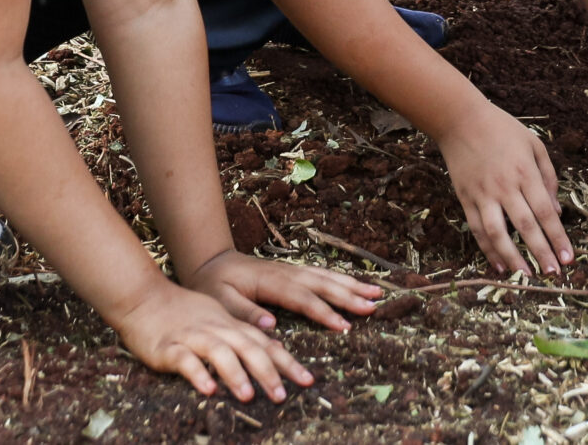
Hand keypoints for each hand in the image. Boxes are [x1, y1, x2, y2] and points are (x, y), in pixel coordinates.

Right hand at [106, 278, 312, 402]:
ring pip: (219, 352)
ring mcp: (192, 336)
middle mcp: (216, 329)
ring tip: (248, 396)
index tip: (308, 380)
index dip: (287, 362)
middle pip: (248, 348)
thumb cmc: (183, 313)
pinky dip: (197, 374)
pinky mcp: (168, 347)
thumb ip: (243, 336)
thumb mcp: (218, 320)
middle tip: (283, 396)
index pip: (265, 344)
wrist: (143, 299)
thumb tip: (274, 350)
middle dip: (268, 372)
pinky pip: (185, 360)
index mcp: (230, 325)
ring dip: (235, 374)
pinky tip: (208, 390)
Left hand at [187, 249, 382, 334]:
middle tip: (374, 307)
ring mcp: (292, 270)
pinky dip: (342, 279)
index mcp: (270, 281)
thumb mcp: (220, 301)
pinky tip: (357, 285)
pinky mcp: (294, 272)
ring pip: (326, 276)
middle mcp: (286, 272)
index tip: (344, 325)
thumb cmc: (213, 285)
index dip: (323, 312)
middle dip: (349, 296)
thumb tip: (271, 325)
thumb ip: (244, 313)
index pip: (302, 298)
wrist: (211, 261)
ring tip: (377, 294)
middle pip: (322, 284)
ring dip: (352, 285)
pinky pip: (322, 275)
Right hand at [430, 97, 572, 275]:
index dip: (558, 237)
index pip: (545, 212)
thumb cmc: (502, 129)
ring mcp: (483, 194)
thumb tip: (557, 211)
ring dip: (513, 257)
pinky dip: (487, 249)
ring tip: (526, 277)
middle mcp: (505, 186)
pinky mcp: (466, 198)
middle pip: (526, 226)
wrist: (461, 120)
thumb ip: (548, 177)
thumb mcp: (534, 144)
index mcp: (526, 172)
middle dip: (541, 252)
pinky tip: (499, 265)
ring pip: (498, 233)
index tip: (569, 258)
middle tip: (554, 273)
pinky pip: (477, 229)